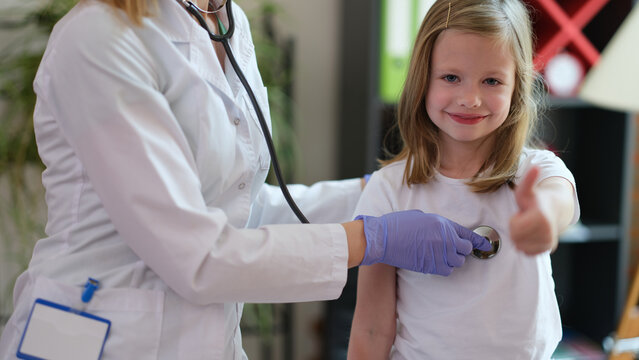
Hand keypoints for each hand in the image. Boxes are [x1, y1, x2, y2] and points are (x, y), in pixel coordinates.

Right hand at [355, 210, 490, 275]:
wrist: (383, 238)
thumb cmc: (398, 224)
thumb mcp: (422, 217)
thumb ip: (437, 225)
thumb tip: (445, 233)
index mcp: (442, 224)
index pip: (468, 235)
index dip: (480, 241)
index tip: (486, 246)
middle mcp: (444, 239)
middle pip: (465, 250)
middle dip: (460, 250)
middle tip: (450, 249)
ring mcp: (438, 254)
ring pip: (457, 262)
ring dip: (451, 260)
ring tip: (438, 255)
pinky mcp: (430, 266)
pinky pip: (446, 270)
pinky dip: (443, 268)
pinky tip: (433, 262)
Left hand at [510, 166, 554, 254]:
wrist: (553, 209)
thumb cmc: (535, 199)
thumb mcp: (527, 189)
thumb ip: (528, 180)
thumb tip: (535, 167)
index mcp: (541, 218)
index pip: (515, 228)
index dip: (514, 220)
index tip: (521, 213)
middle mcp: (547, 232)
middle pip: (516, 239)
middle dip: (516, 229)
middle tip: (524, 220)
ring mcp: (548, 242)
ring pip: (520, 247)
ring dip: (520, 237)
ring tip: (528, 226)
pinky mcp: (547, 249)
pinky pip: (527, 252)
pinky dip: (525, 245)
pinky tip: (530, 234)